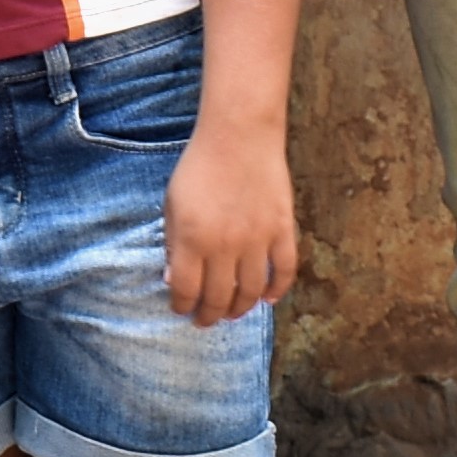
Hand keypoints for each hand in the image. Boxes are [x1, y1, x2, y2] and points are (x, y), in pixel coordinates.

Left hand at [164, 115, 299, 317]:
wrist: (239, 136)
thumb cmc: (199, 167)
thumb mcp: (172, 204)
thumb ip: (172, 244)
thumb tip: (172, 280)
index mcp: (190, 239)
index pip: (186, 290)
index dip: (182, 306)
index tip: (181, 309)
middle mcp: (224, 246)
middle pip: (219, 297)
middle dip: (210, 315)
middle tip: (206, 320)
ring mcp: (256, 240)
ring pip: (252, 291)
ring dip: (241, 309)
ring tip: (233, 313)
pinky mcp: (282, 230)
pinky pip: (284, 271)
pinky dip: (278, 290)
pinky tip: (269, 298)